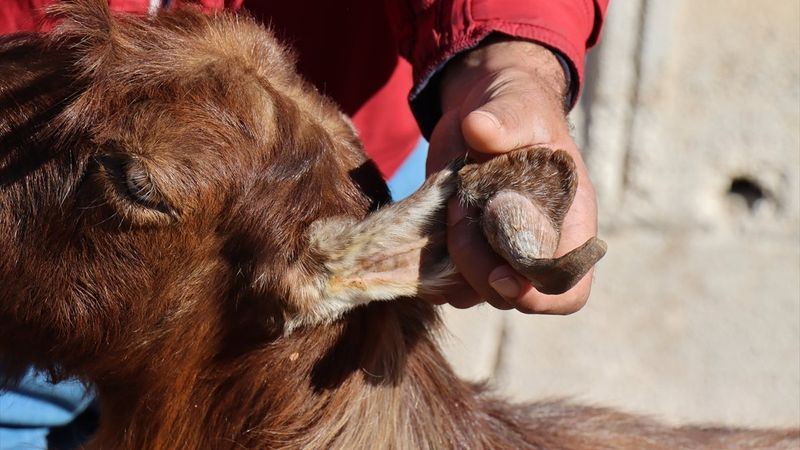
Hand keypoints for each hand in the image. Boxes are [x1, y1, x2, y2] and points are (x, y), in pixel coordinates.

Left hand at [426, 36, 597, 313]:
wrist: (483, 110)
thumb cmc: (517, 107)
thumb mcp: (518, 107)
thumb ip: (506, 120)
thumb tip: (480, 129)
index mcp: (568, 225)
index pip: (566, 288)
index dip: (539, 296)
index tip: (503, 277)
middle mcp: (534, 249)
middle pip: (508, 295)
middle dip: (476, 264)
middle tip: (462, 208)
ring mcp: (494, 253)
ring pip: (470, 291)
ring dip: (450, 259)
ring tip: (453, 204)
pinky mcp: (461, 248)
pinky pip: (441, 278)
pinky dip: (428, 258)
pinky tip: (432, 216)